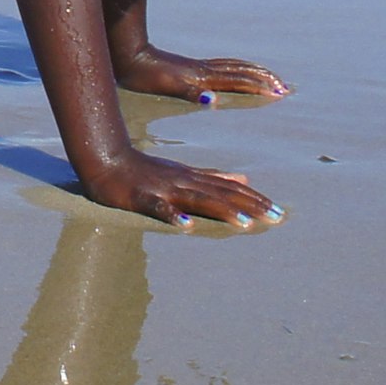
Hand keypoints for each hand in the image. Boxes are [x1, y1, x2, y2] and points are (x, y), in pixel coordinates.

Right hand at [78, 148, 281, 229]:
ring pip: (197, 200)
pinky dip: (173, 215)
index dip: (255, 199)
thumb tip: (245, 177)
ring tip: (244, 224)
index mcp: (194, 177)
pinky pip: (159, 208)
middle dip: (250, 206)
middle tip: (276, 218)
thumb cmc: (144, 169)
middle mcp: (184, 182)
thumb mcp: (184, 171)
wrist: (106, 159)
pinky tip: (186, 225)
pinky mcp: (142, 198)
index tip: (279, 212)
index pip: (231, 188)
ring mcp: (164, 190)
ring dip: (222, 211)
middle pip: (222, 194)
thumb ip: (214, 176)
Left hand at [115, 45, 291, 104]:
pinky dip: (240, 67)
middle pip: (242, 71)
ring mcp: (200, 66)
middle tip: (285, 88)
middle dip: (264, 79)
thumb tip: (212, 100)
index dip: (258, 87)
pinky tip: (240, 72)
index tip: (278, 94)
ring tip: (271, 77)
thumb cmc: (145, 77)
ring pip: (235, 66)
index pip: (237, 81)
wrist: (130, 57)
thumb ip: (189, 93)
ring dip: (255, 71)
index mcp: (202, 78)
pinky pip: (225, 64)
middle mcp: (205, 70)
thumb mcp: (166, 87)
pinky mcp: (193, 66)